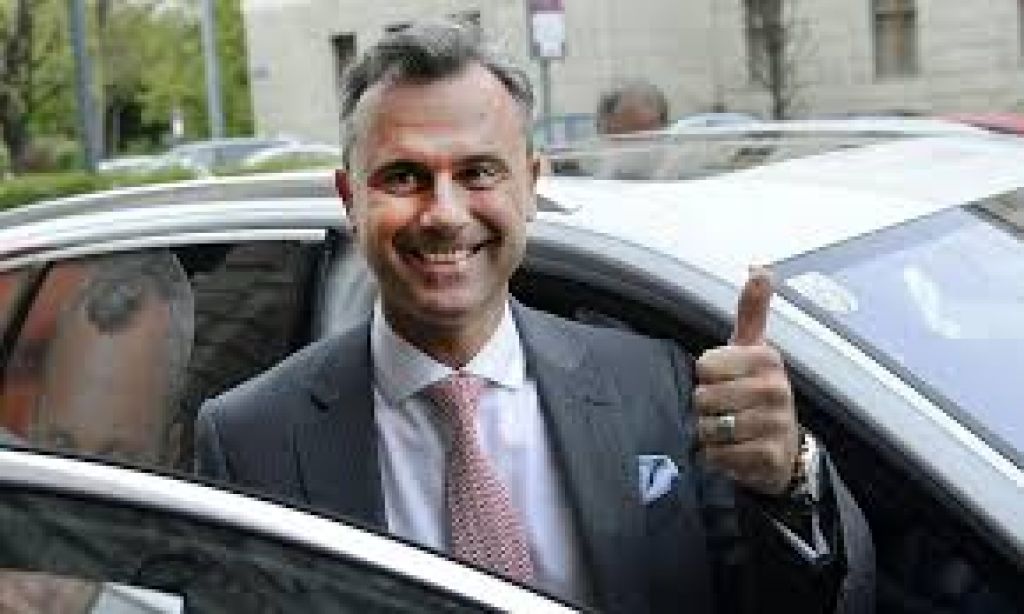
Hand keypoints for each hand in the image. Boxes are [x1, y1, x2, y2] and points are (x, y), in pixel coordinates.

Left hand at [694, 266, 798, 494]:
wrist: (783, 449)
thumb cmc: (757, 392)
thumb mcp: (752, 349)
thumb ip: (752, 310)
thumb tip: (760, 269)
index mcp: (766, 359)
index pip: (704, 365)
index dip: (705, 376)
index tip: (724, 380)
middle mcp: (775, 389)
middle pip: (703, 397)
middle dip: (705, 408)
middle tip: (726, 409)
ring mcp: (775, 423)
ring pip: (708, 428)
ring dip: (709, 434)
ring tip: (730, 431)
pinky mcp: (768, 457)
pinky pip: (717, 456)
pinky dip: (716, 458)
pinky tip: (733, 452)